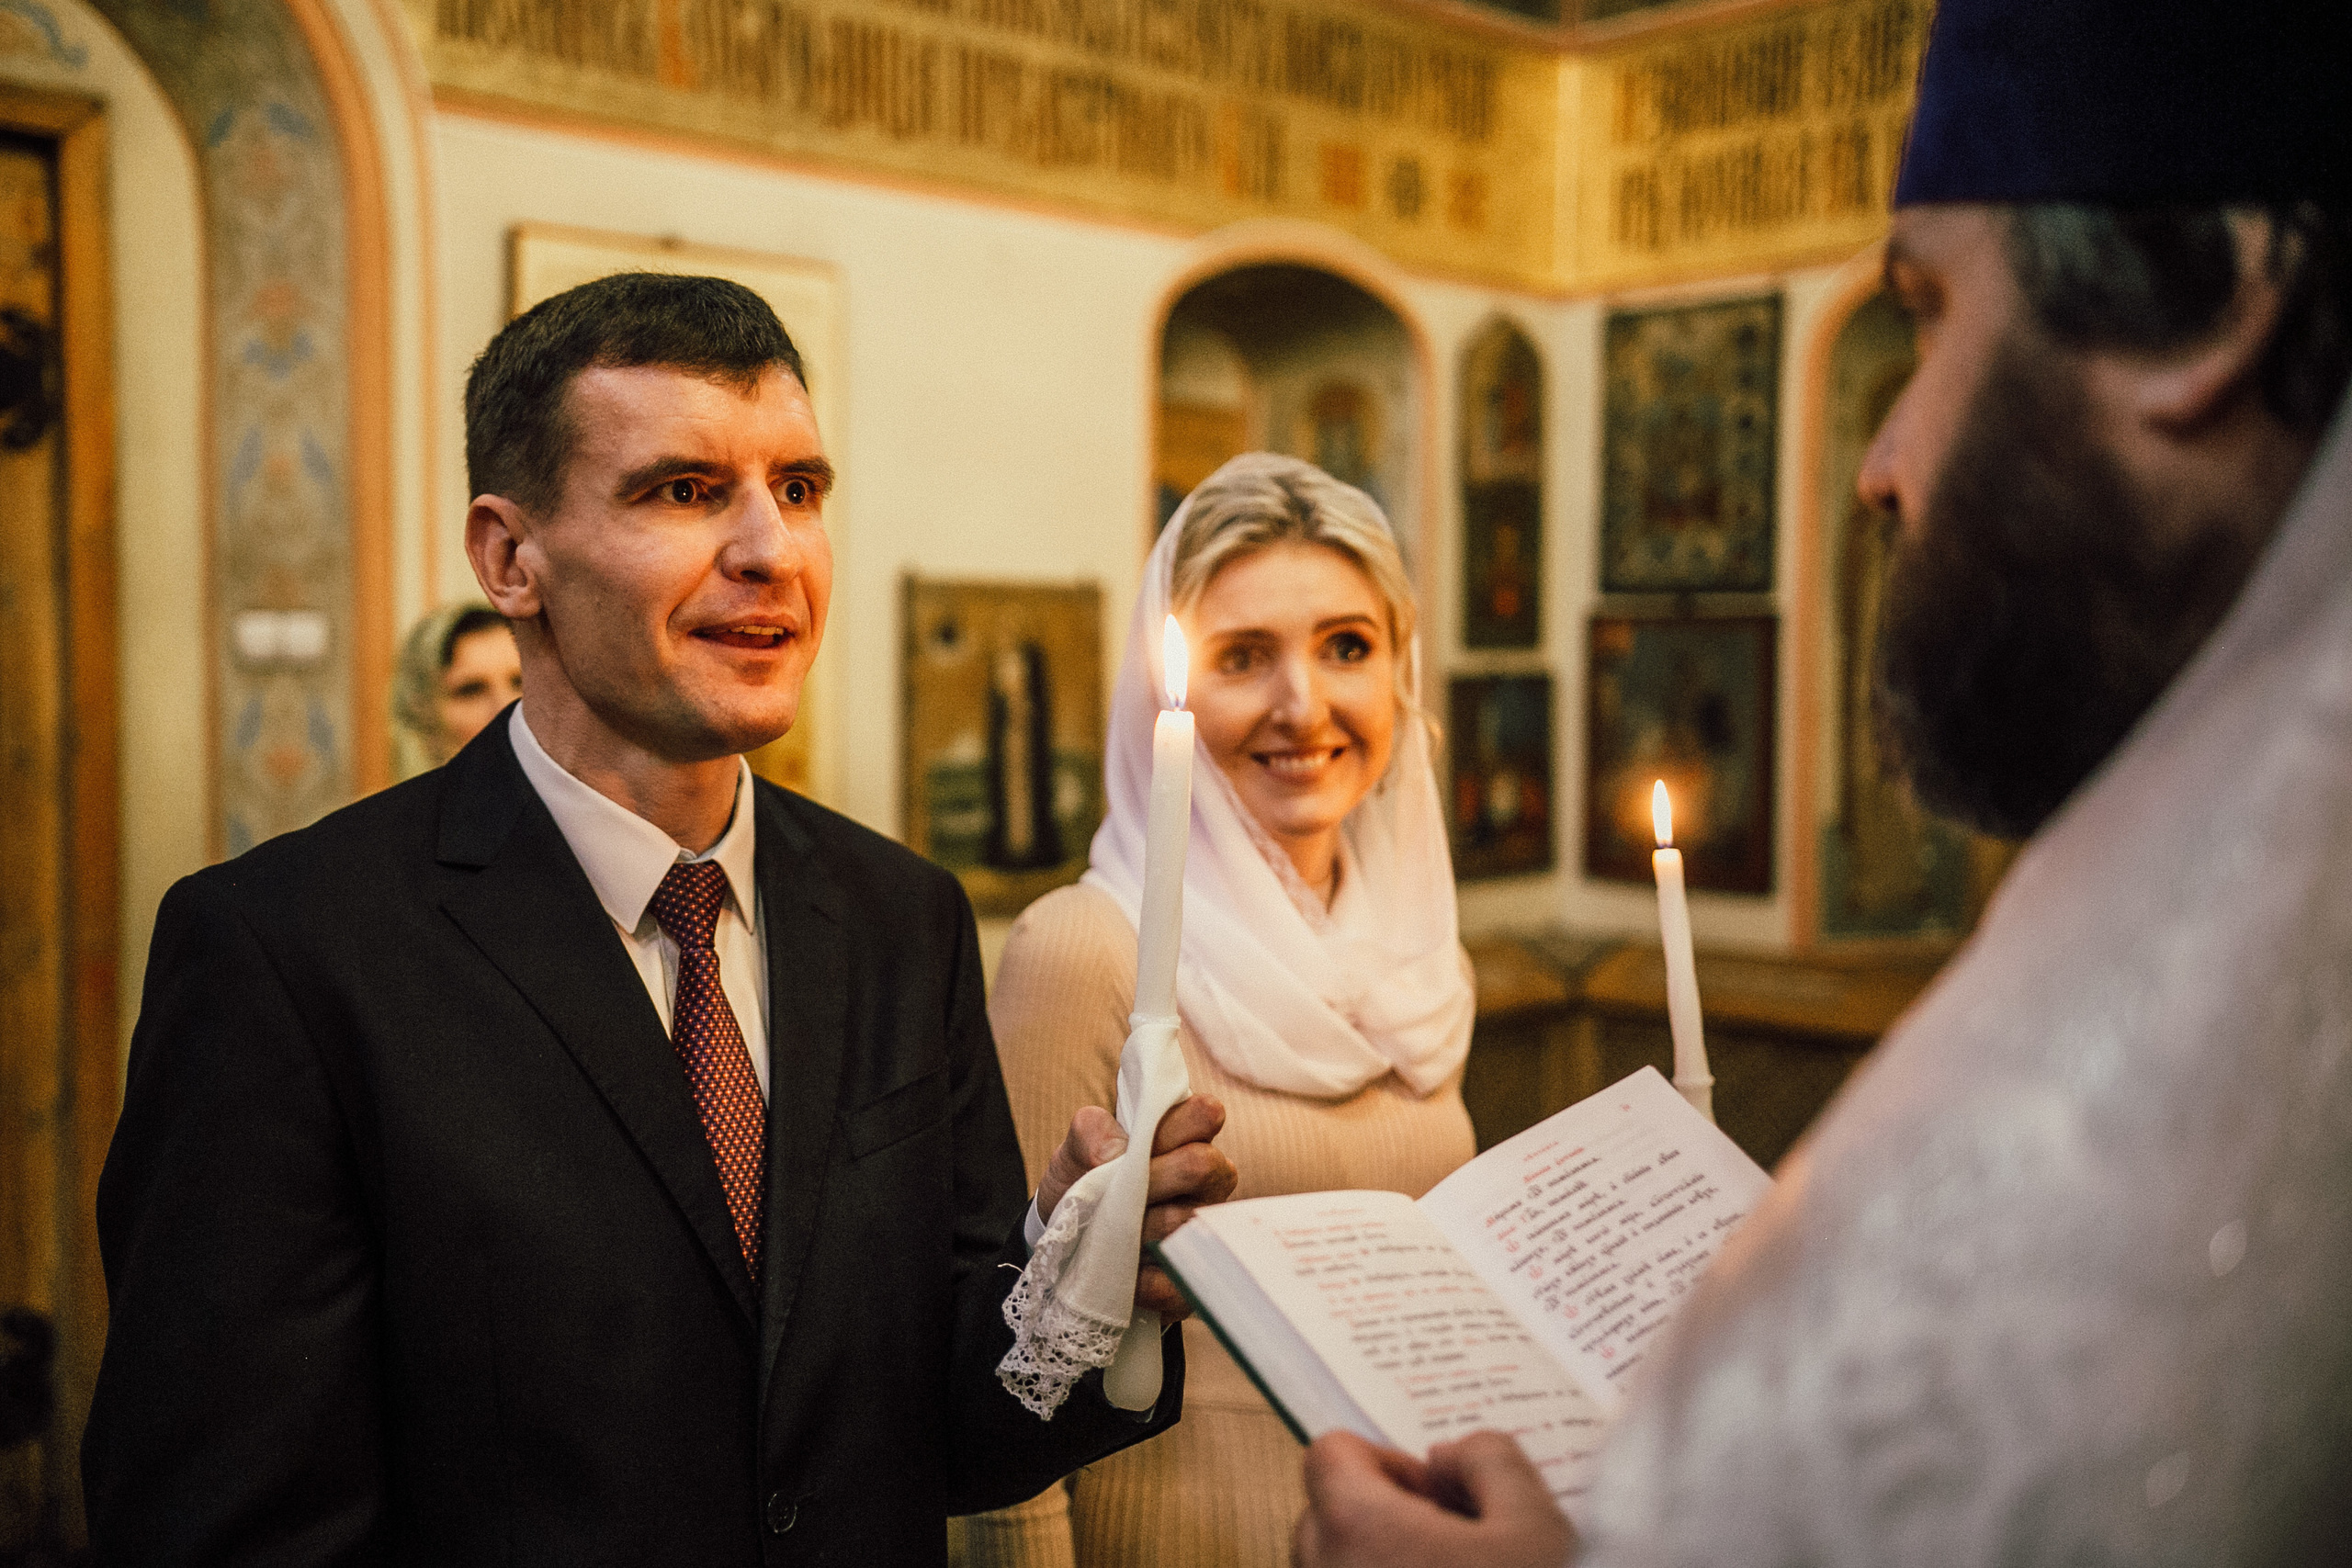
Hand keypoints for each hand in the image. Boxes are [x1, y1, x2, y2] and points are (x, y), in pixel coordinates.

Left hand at [1034, 1094, 1234, 1320]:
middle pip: (1205, 1166)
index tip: (1143, 1140)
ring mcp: (1199, 1230)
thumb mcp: (1075, 1149)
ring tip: (1108, 1228)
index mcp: (1185, 1139)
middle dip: (1154, 1174)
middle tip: (1119, 1186)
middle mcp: (1205, 1182)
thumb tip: (1111, 1152)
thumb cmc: (1084, 1181)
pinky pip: (1173, 1279)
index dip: (1179, 1122)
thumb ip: (1090, 1131)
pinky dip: (1138, 1278)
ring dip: (1135, 1225)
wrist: (1066, 1242)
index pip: (1206, 1114)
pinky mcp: (1187, 1280)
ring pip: (1182, 1221)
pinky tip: (1120, 1270)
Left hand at [1293, 1431, 1574, 1567]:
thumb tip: (1449, 1455)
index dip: (1383, 1461)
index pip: (1329, 1454)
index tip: (1433, 1491)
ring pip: (1333, 1563)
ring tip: (1453, 1567)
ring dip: (1377, 1557)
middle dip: (1378, 1514)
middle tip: (1449, 1535)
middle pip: (1324, 1514)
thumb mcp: (1535, 1524)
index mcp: (1358, 1526)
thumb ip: (1490, 1461)